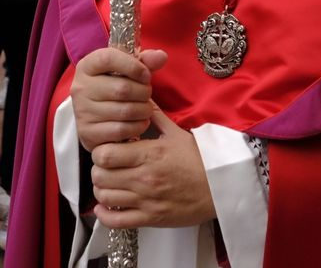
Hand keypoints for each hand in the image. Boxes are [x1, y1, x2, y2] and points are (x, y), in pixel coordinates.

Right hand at [71, 47, 168, 150]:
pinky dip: (137, 126)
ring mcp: (82, 112)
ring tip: (145, 108)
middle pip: (122, 89)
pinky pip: (121, 130)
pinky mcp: (88, 133)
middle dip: (143, 92)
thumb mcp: (125, 69)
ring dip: (143, 110)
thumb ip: (144, 61)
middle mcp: (80, 88)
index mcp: (87, 66)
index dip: (133, 66)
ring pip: (125, 111)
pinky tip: (140, 122)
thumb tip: (161, 56)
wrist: (94, 114)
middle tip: (147, 94)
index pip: (108, 58)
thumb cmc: (113, 86)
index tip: (146, 75)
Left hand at [89, 109, 215, 228]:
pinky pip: (116, 221)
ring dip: (101, 189)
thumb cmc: (201, 160)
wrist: (222, 188)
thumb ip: (156, 116)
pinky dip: (104, 215)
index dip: (100, 151)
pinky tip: (105, 206)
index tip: (107, 149)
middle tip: (106, 167)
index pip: (104, 154)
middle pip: (99, 175)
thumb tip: (142, 99)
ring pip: (104, 196)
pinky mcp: (150, 219)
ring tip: (109, 184)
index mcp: (149, 154)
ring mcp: (146, 201)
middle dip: (98, 169)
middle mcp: (143, 178)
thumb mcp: (178, 133)